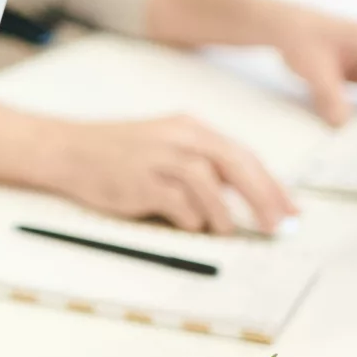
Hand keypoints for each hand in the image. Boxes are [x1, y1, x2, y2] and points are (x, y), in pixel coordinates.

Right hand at [48, 113, 298, 234]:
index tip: (290, 209)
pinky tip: (188, 224)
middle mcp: (177, 137)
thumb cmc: (116, 153)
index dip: (271, 184)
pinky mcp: (140, 181)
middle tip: (276, 226)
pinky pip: (179, 204)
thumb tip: (242, 194)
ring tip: (223, 230)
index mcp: (189, 127)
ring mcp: (157, 158)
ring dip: (223, 214)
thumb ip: (201, 163)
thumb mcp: (164, 144)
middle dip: (263, 198)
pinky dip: (191, 219)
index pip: (243, 155)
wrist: (65, 149)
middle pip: (235, 165)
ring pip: (209, 185)